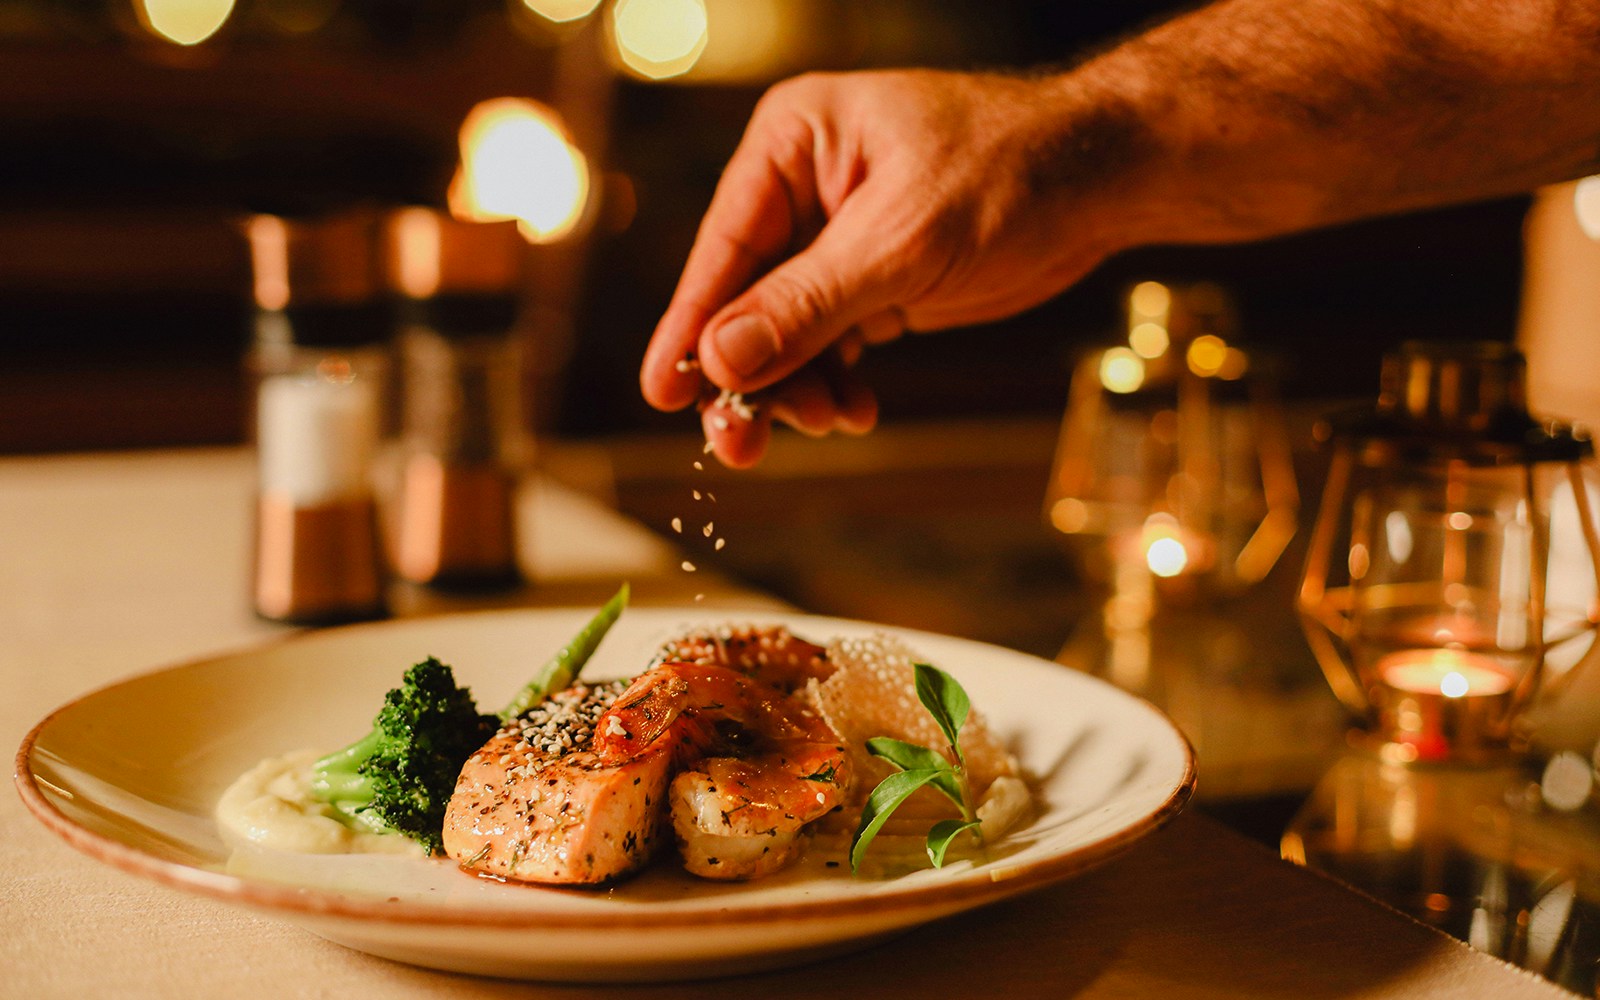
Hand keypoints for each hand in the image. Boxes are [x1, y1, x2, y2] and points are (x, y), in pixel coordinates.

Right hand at [640, 68, 1152, 466]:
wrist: (1103, 181)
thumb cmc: (1009, 173)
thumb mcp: (899, 243)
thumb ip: (806, 305)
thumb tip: (720, 359)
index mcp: (792, 142)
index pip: (724, 246)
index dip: (693, 325)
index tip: (663, 391)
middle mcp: (803, 186)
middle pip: (747, 297)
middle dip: (749, 372)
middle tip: (736, 446)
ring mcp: (837, 235)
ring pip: (787, 330)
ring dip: (797, 386)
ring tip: (827, 421)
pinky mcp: (873, 276)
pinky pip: (831, 340)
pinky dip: (836, 380)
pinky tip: (852, 410)